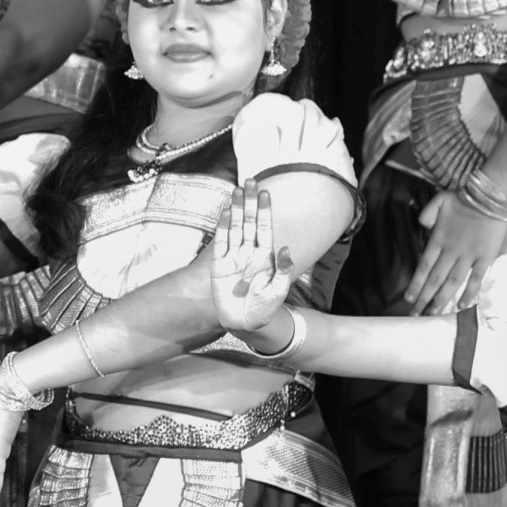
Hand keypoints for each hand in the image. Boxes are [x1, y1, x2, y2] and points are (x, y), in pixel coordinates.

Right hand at [209, 186, 295, 342]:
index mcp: (265, 257)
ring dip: (235, 209)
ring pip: (235, 228)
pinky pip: (220, 243)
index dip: (264, 211)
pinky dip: (222, 228)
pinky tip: (224, 212)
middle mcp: (249, 253)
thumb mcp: (279, 291)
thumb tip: (286, 249)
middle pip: (248, 222)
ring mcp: (233, 258)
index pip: (264, 228)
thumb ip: (283, 270)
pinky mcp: (219, 267)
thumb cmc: (266, 309)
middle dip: (249, 202)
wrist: (247, 325)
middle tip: (250, 180)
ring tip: (237, 190)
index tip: (265, 192)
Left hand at [404, 189, 506, 311]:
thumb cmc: (463, 198)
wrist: (488, 195)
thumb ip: (427, 215)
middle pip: (434, 279)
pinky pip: (476, 279)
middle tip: (416, 314)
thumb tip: (422, 226)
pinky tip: (462, 307)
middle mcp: (450, 251)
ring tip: (434, 314)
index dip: (416, 284)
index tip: (409, 298)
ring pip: (452, 283)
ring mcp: (468, 255)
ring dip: (442, 300)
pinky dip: (469, 294)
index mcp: (438, 239)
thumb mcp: (439, 201)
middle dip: (424, 298)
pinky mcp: (485, 257)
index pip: (423, 266)